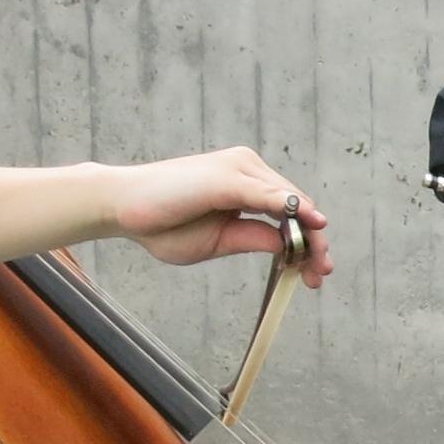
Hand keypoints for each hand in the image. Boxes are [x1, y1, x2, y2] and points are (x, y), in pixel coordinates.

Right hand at [106, 149, 333, 284]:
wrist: (121, 208)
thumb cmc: (162, 224)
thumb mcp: (218, 241)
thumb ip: (252, 239)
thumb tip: (288, 246)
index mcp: (245, 183)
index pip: (290, 210)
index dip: (309, 241)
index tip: (316, 273)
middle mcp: (247, 168)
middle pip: (298, 205)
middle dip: (315, 242)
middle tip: (322, 275)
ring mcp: (239, 168)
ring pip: (291, 201)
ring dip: (310, 234)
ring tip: (317, 265)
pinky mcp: (227, 176)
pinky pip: (268, 194)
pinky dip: (292, 210)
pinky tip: (309, 227)